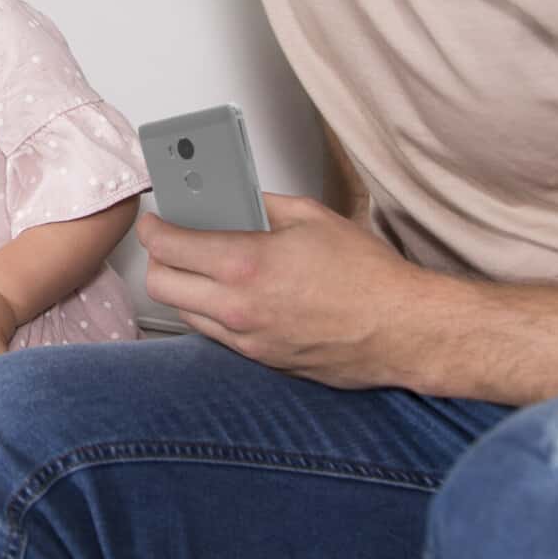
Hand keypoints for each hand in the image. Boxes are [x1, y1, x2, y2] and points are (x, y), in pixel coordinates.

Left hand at [137, 192, 445, 387]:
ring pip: (183, 312)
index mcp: (246, 264)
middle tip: (173, 242)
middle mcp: (238, 307)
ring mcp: (247, 338)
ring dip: (182, 287)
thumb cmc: (369, 277)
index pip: (167, 246)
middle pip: (160, 284)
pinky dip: (209, 311)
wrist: (404, 330)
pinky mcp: (260, 359)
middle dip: (159, 259)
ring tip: (201, 265)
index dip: (154, 228)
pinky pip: (213, 333)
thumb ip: (263, 205)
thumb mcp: (312, 217)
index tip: (156, 220)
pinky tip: (229, 293)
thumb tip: (236, 199)